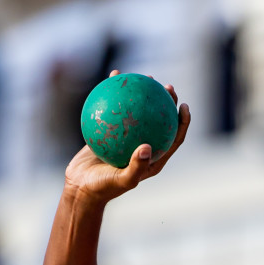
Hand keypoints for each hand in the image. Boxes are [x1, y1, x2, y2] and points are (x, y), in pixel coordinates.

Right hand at [64, 72, 189, 202]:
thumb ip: (136, 167)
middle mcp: (143, 146)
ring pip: (139, 111)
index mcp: (153, 159)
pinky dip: (115, 94)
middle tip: (166, 86)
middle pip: (160, 121)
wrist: (80, 187)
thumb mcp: (121, 180)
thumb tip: (147, 147)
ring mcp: (127, 138)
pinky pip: (115, 109)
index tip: (184, 106)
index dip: (183, 122)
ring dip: (143, 93)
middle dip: (167, 102)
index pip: (174, 138)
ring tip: (145, 77)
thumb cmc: (103, 188)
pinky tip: (114, 76)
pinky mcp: (110, 131)